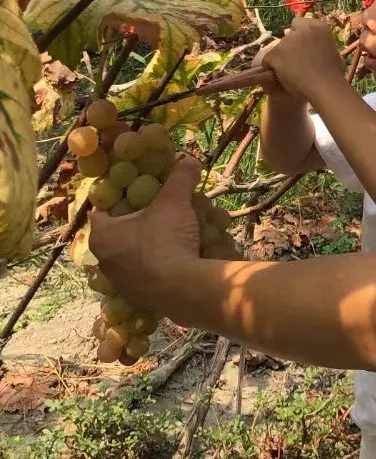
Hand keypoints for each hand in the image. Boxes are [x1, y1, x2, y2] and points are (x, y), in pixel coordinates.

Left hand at [89, 157, 202, 313]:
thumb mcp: (175, 202)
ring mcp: (121, 283)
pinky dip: (165, 263)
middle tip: (165, 210)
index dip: (121, 196)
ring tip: (182, 232)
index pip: (103, 208)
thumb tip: (189, 159)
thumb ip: (180, 178)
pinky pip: (151, 273)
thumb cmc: (166, 241)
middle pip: (123, 231)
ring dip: (158, 242)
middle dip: (146, 220)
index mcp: (102, 234)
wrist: (182, 289)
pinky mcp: (140, 298)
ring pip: (138, 253)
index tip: (139, 190)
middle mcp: (105, 260)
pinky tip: (185, 256)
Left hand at [259, 15, 344, 103]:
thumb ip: (322, 45)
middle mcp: (302, 30)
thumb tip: (316, 45)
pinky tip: (283, 78)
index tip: (303, 48)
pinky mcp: (275, 53)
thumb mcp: (334, 53)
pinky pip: (268, 61)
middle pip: (288, 37)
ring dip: (282, 59)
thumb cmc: (334, 75)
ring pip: (277, 49)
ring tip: (293, 74)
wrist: (325, 88)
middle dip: (290, 48)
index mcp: (319, 27)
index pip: (299, 23)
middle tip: (298, 63)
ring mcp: (287, 41)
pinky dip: (272, 69)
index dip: (300, 36)